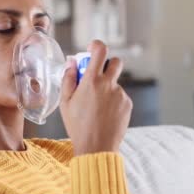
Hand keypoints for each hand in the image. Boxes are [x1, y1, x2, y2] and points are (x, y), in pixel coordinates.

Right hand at [60, 40, 132, 155]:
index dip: (96, 46)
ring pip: (115, 83)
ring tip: (96, 108)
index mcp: (92, 80)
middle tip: (96, 75)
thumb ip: (68, 78)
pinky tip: (104, 115)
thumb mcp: (65, 102)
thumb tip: (72, 62)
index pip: (100, 50)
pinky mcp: (127, 104)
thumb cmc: (78, 126)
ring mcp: (120, 94)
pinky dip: (113, 101)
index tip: (92, 49)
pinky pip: (120, 96)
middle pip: (116, 61)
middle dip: (107, 64)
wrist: (97, 147)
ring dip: (107, 88)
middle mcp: (109, 84)